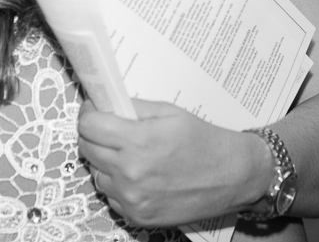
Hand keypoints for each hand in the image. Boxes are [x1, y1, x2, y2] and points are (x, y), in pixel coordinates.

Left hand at [77, 98, 267, 226]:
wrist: (232, 176)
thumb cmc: (203, 141)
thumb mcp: (169, 113)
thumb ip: (132, 107)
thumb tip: (104, 103)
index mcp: (138, 142)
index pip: (89, 125)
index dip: (89, 113)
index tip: (95, 109)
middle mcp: (131, 173)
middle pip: (87, 148)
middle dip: (94, 134)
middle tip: (111, 128)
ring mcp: (132, 198)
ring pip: (96, 173)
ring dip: (105, 160)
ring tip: (129, 153)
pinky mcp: (137, 216)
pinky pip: (111, 195)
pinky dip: (118, 183)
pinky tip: (138, 174)